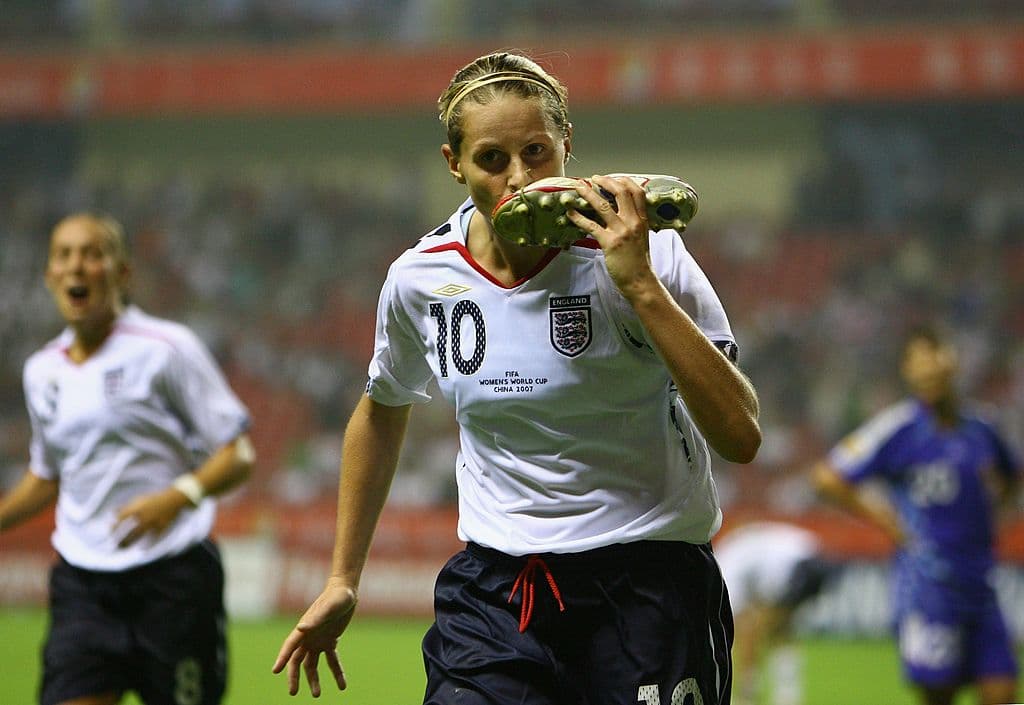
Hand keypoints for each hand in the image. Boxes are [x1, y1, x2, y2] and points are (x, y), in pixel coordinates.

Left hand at [113, 488, 189, 547]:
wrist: (173, 499)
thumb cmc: (153, 500)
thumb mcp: (138, 500)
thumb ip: (125, 507)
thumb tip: (112, 513)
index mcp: (136, 508)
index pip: (120, 519)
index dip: (113, 526)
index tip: (110, 532)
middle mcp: (143, 516)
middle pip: (128, 530)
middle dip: (120, 538)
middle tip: (115, 544)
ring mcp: (152, 522)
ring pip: (138, 536)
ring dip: (130, 542)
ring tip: (123, 547)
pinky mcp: (161, 527)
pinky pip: (153, 538)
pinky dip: (147, 544)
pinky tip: (141, 549)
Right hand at [273, 580, 357, 696]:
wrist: (346, 591)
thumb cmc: (336, 597)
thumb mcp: (328, 607)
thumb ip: (315, 618)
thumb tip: (301, 628)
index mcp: (305, 629)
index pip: (290, 646)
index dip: (282, 658)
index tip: (275, 671)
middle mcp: (308, 637)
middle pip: (297, 661)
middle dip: (294, 677)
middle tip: (293, 693)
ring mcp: (318, 640)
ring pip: (312, 665)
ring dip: (314, 679)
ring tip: (317, 694)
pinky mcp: (330, 641)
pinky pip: (332, 661)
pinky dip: (336, 673)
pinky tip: (342, 685)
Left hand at [567, 175, 657, 296]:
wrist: (640, 281)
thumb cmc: (639, 261)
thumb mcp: (642, 236)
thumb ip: (634, 222)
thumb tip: (621, 212)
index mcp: (642, 219)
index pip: (637, 191)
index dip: (624, 180)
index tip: (612, 177)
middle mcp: (633, 222)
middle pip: (621, 192)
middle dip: (606, 181)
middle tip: (594, 178)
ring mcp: (621, 232)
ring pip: (603, 205)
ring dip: (588, 193)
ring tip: (579, 187)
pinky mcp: (609, 243)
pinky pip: (591, 225)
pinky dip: (578, 217)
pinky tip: (570, 212)